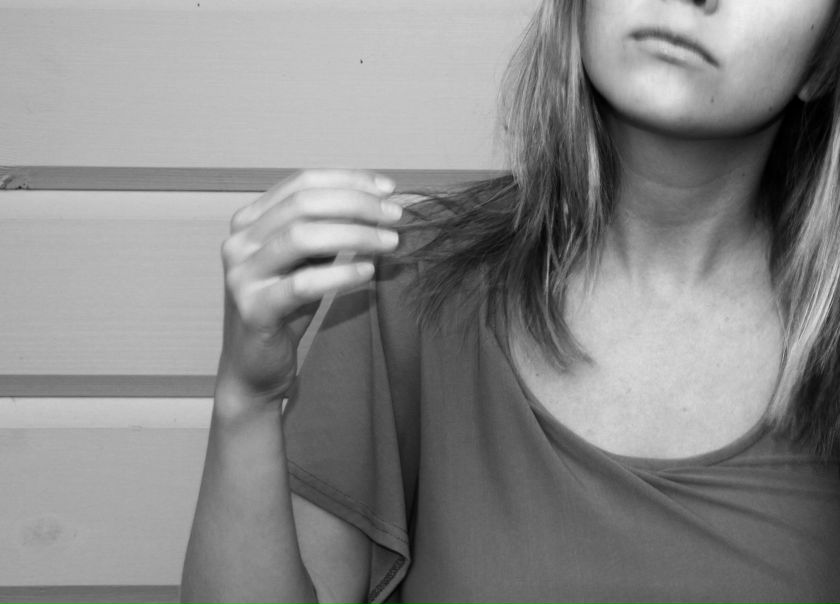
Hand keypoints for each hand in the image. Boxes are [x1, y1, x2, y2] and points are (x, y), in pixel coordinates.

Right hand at [215, 169, 401, 408]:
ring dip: (354, 234)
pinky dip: (340, 274)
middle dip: (357, 204)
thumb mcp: (305, 262)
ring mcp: (241, 276)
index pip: (302, 183)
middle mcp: (238, 243)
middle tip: (396, 216)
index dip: (348, 180)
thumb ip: (327, 231)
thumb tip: (378, 206)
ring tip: (390, 242)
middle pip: (304, 204)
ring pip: (302, 237)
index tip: (388, 188)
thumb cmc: (285, 310)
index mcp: (249, 222)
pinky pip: (302, 284)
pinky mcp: (253, 310)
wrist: (254, 367)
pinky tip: (368, 271)